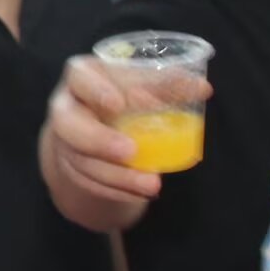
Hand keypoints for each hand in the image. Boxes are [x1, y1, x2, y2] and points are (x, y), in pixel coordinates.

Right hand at [45, 56, 209, 209]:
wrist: (93, 117)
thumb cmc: (119, 90)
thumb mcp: (139, 81)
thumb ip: (168, 84)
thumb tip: (204, 88)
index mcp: (81, 76)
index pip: (80, 77)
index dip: (96, 91)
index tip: (118, 105)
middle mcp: (66, 108)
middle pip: (69, 126)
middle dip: (99, 141)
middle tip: (131, 151)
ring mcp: (65, 141)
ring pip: (83, 162)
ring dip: (118, 176)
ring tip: (152, 184)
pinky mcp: (71, 167)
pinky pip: (89, 183)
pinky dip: (116, 190)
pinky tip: (140, 193)